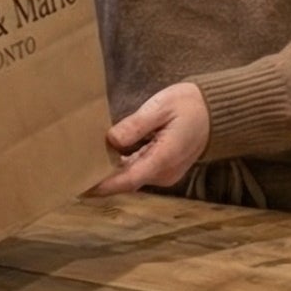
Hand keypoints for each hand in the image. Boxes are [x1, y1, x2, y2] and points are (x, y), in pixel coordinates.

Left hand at [87, 83, 210, 195]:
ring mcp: (165, 173)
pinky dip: (122, 166)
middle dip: (101, 178)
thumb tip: (111, 140)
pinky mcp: (163, 168)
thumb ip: (136, 125)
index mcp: (164, 158)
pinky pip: (138, 171)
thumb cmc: (190, 105)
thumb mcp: (162, 106)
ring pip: (131, 176)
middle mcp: (164, 172)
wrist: (217, 112)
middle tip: (73, 170)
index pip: (128, 179)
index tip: (81, 186)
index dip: (103, 185)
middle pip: (127, 180)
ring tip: (83, 162)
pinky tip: (106, 156)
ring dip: (111, 171)